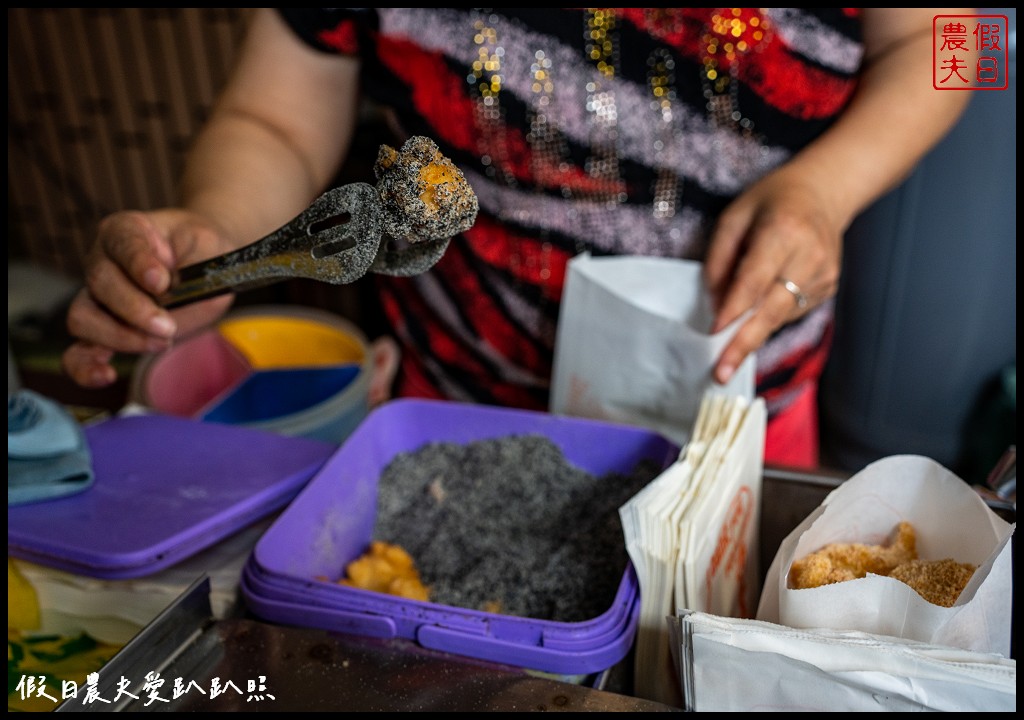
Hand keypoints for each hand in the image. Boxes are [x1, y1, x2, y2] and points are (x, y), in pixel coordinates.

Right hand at [63, 209, 234, 387]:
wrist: (202, 264)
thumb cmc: (202, 251)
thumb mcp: (208, 246)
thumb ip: (190, 263)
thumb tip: (166, 289)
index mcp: (126, 231)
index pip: (123, 244)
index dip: (139, 263)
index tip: (161, 282)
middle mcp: (102, 261)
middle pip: (100, 285)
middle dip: (135, 310)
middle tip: (168, 326)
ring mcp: (97, 297)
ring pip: (84, 318)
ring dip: (120, 337)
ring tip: (161, 342)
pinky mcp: (103, 330)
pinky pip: (79, 352)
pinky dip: (86, 367)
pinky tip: (106, 376)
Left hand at [703, 168, 842, 383]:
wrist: (825, 193)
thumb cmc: (772, 202)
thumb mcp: (734, 217)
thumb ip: (720, 259)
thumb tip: (714, 303)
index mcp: (783, 231)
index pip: (754, 279)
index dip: (733, 309)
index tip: (714, 333)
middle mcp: (809, 256)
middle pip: (772, 309)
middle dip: (744, 343)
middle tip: (722, 373)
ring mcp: (824, 275)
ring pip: (780, 316)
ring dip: (753, 333)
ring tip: (728, 352)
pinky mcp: (829, 288)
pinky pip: (791, 312)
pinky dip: (769, 318)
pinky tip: (758, 312)